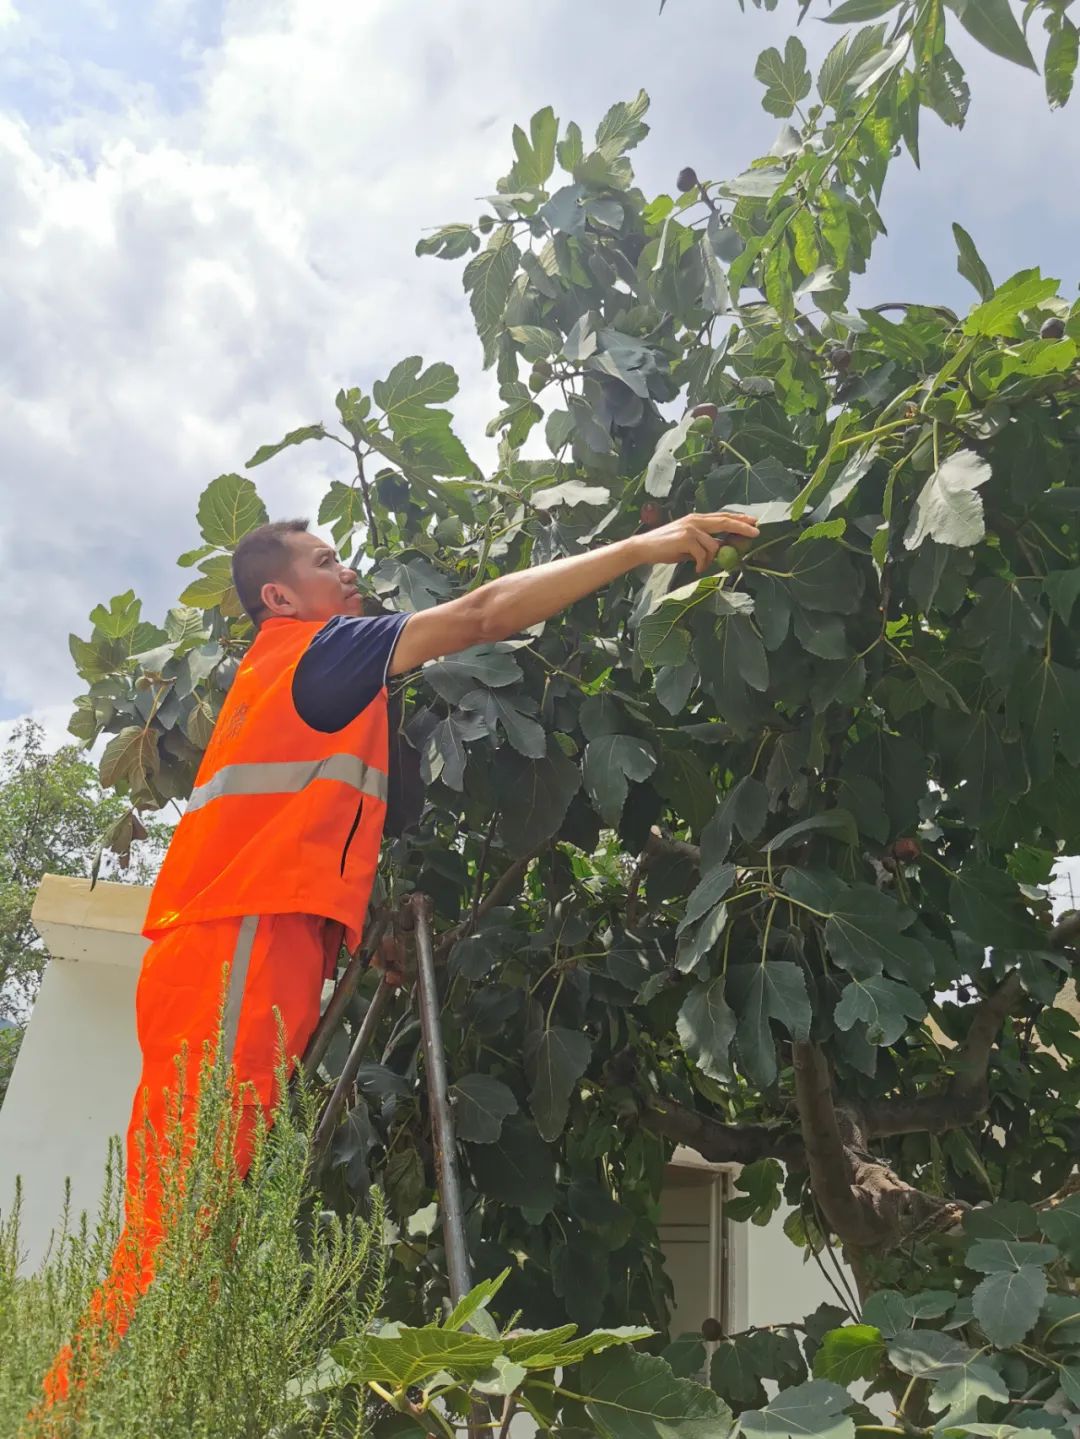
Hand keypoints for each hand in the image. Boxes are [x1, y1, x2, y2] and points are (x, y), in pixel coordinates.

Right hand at [631, 512, 759, 573]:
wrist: (644, 548)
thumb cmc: (666, 547)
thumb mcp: (688, 542)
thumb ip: (704, 542)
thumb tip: (722, 548)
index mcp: (697, 519)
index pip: (722, 516)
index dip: (739, 518)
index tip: (753, 521)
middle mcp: (695, 520)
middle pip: (725, 522)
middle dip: (742, 527)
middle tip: (757, 532)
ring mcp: (691, 528)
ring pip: (714, 545)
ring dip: (711, 560)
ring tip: (699, 566)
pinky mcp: (686, 538)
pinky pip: (703, 555)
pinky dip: (702, 564)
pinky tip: (695, 568)